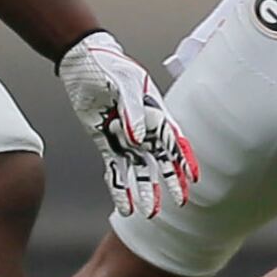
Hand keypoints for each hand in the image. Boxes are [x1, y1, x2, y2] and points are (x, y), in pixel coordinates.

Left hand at [58, 30, 196, 217]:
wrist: (83, 62)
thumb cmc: (109, 67)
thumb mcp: (123, 84)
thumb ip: (132, 110)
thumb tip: (138, 138)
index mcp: (155, 114)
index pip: (174, 142)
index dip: (184, 160)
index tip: (193, 178)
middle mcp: (143, 130)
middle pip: (159, 162)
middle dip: (169, 182)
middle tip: (179, 202)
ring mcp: (124, 138)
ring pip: (138, 170)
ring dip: (144, 191)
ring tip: (149, 214)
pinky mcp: (105, 142)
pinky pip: (114, 170)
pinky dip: (119, 188)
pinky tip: (125, 206)